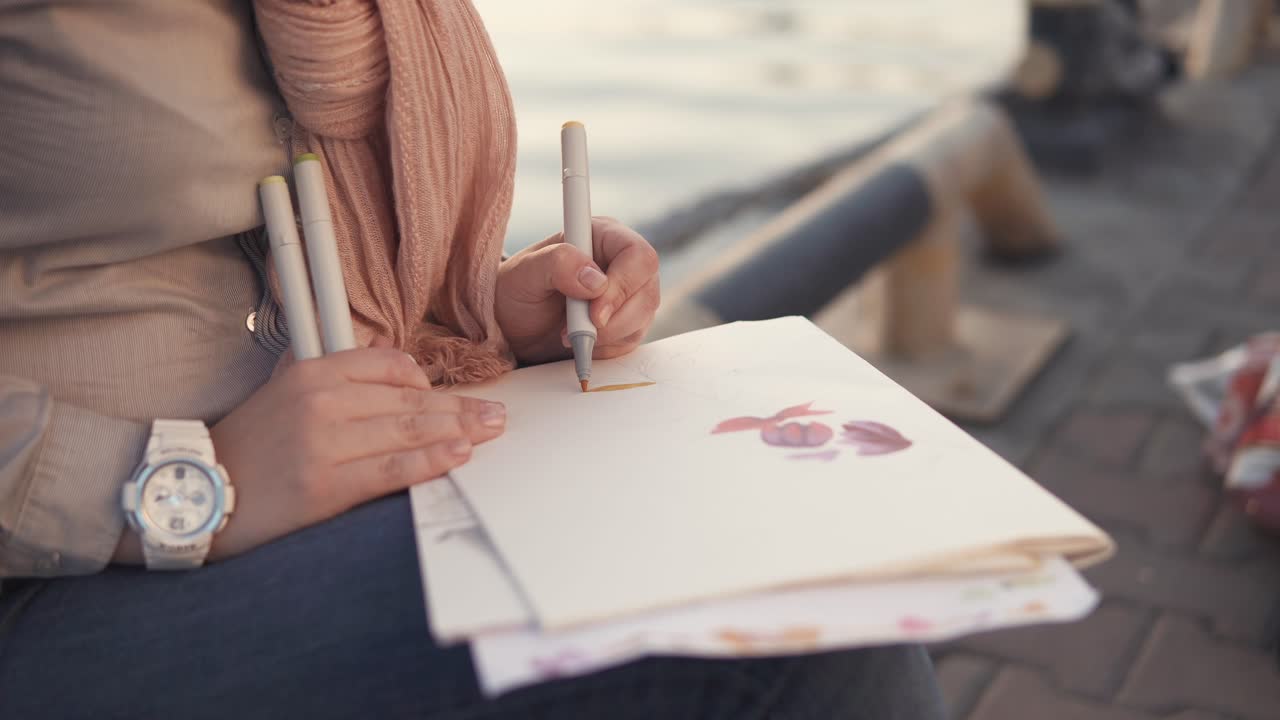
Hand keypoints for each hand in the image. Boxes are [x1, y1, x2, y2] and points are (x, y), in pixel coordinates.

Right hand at [113, 347, 505, 563]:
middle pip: (410, 400)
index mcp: (314, 373)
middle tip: (497, 414)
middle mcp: (321, 401)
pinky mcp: (325, 485)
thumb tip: (396, 368)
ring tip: (489, 431)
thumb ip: (339, 378)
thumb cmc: (250, 447)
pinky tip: (458, 455)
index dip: (428, 384)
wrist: (197, 492)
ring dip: (458, 431)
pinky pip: (392, 469)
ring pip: (408, 432)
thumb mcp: (286, 392)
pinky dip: (431, 461)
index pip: (391, 366)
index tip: (452, 399)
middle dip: (460, 408)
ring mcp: (323, 443)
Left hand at [495, 217, 660, 364]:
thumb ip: (557, 264)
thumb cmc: (517, 292)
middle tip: (574, 331)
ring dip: (605, 336)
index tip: (594, 313)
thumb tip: (595, 279)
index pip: (638, 255)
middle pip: (647, 291)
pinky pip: (631, 340)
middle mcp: (622, 263)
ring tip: (566, 334)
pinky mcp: (627, 323)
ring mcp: (629, 295)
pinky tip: (579, 341)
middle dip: (613, 319)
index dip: (623, 285)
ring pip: (643, 318)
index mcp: (603, 237)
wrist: (513, 327)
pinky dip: (604, 348)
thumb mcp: (524, 273)